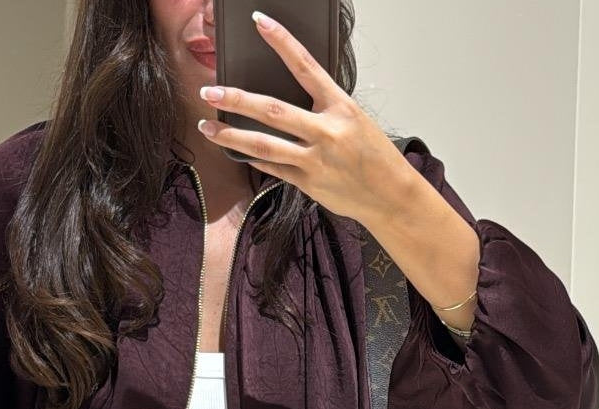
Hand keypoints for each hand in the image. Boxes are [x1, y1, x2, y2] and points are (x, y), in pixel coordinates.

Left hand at [194, 11, 411, 226]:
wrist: (390, 195)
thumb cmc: (374, 156)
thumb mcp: (354, 120)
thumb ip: (323, 109)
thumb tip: (291, 97)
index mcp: (340, 106)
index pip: (306, 66)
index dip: (282, 42)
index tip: (260, 23)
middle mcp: (326, 131)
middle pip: (272, 110)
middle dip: (236, 100)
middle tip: (209, 91)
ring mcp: (315, 160)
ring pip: (263, 145)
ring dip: (230, 136)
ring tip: (207, 128)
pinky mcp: (308, 184)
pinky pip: (273, 168)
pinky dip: (253, 158)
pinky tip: (236, 151)